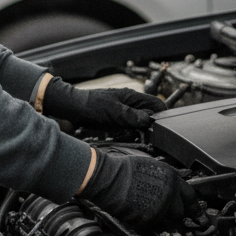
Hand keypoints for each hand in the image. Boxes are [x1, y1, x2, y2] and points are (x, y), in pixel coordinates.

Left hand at [42, 77, 164, 129]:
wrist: (72, 108)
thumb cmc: (91, 106)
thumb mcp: (115, 113)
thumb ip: (133, 117)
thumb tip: (149, 121)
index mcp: (132, 97)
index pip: (156, 104)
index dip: (162, 115)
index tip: (163, 128)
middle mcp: (130, 102)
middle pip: (149, 113)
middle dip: (153, 124)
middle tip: (154, 137)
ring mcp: (123, 109)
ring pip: (140, 120)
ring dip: (143, 128)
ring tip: (144, 139)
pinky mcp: (116, 117)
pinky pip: (130, 124)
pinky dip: (133, 131)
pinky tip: (131, 137)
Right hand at [79, 150, 198, 228]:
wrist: (106, 177)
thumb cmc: (122, 170)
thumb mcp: (151, 168)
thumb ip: (165, 181)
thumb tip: (171, 190)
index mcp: (171, 178)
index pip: (191, 197)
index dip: (194, 208)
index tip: (199, 216)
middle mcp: (169, 193)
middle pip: (179, 213)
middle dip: (171, 213)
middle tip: (157, 209)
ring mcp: (160, 207)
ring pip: (165, 221)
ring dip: (158, 218)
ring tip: (142, 207)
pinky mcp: (148, 219)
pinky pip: (151, 225)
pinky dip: (145, 221)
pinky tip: (134, 210)